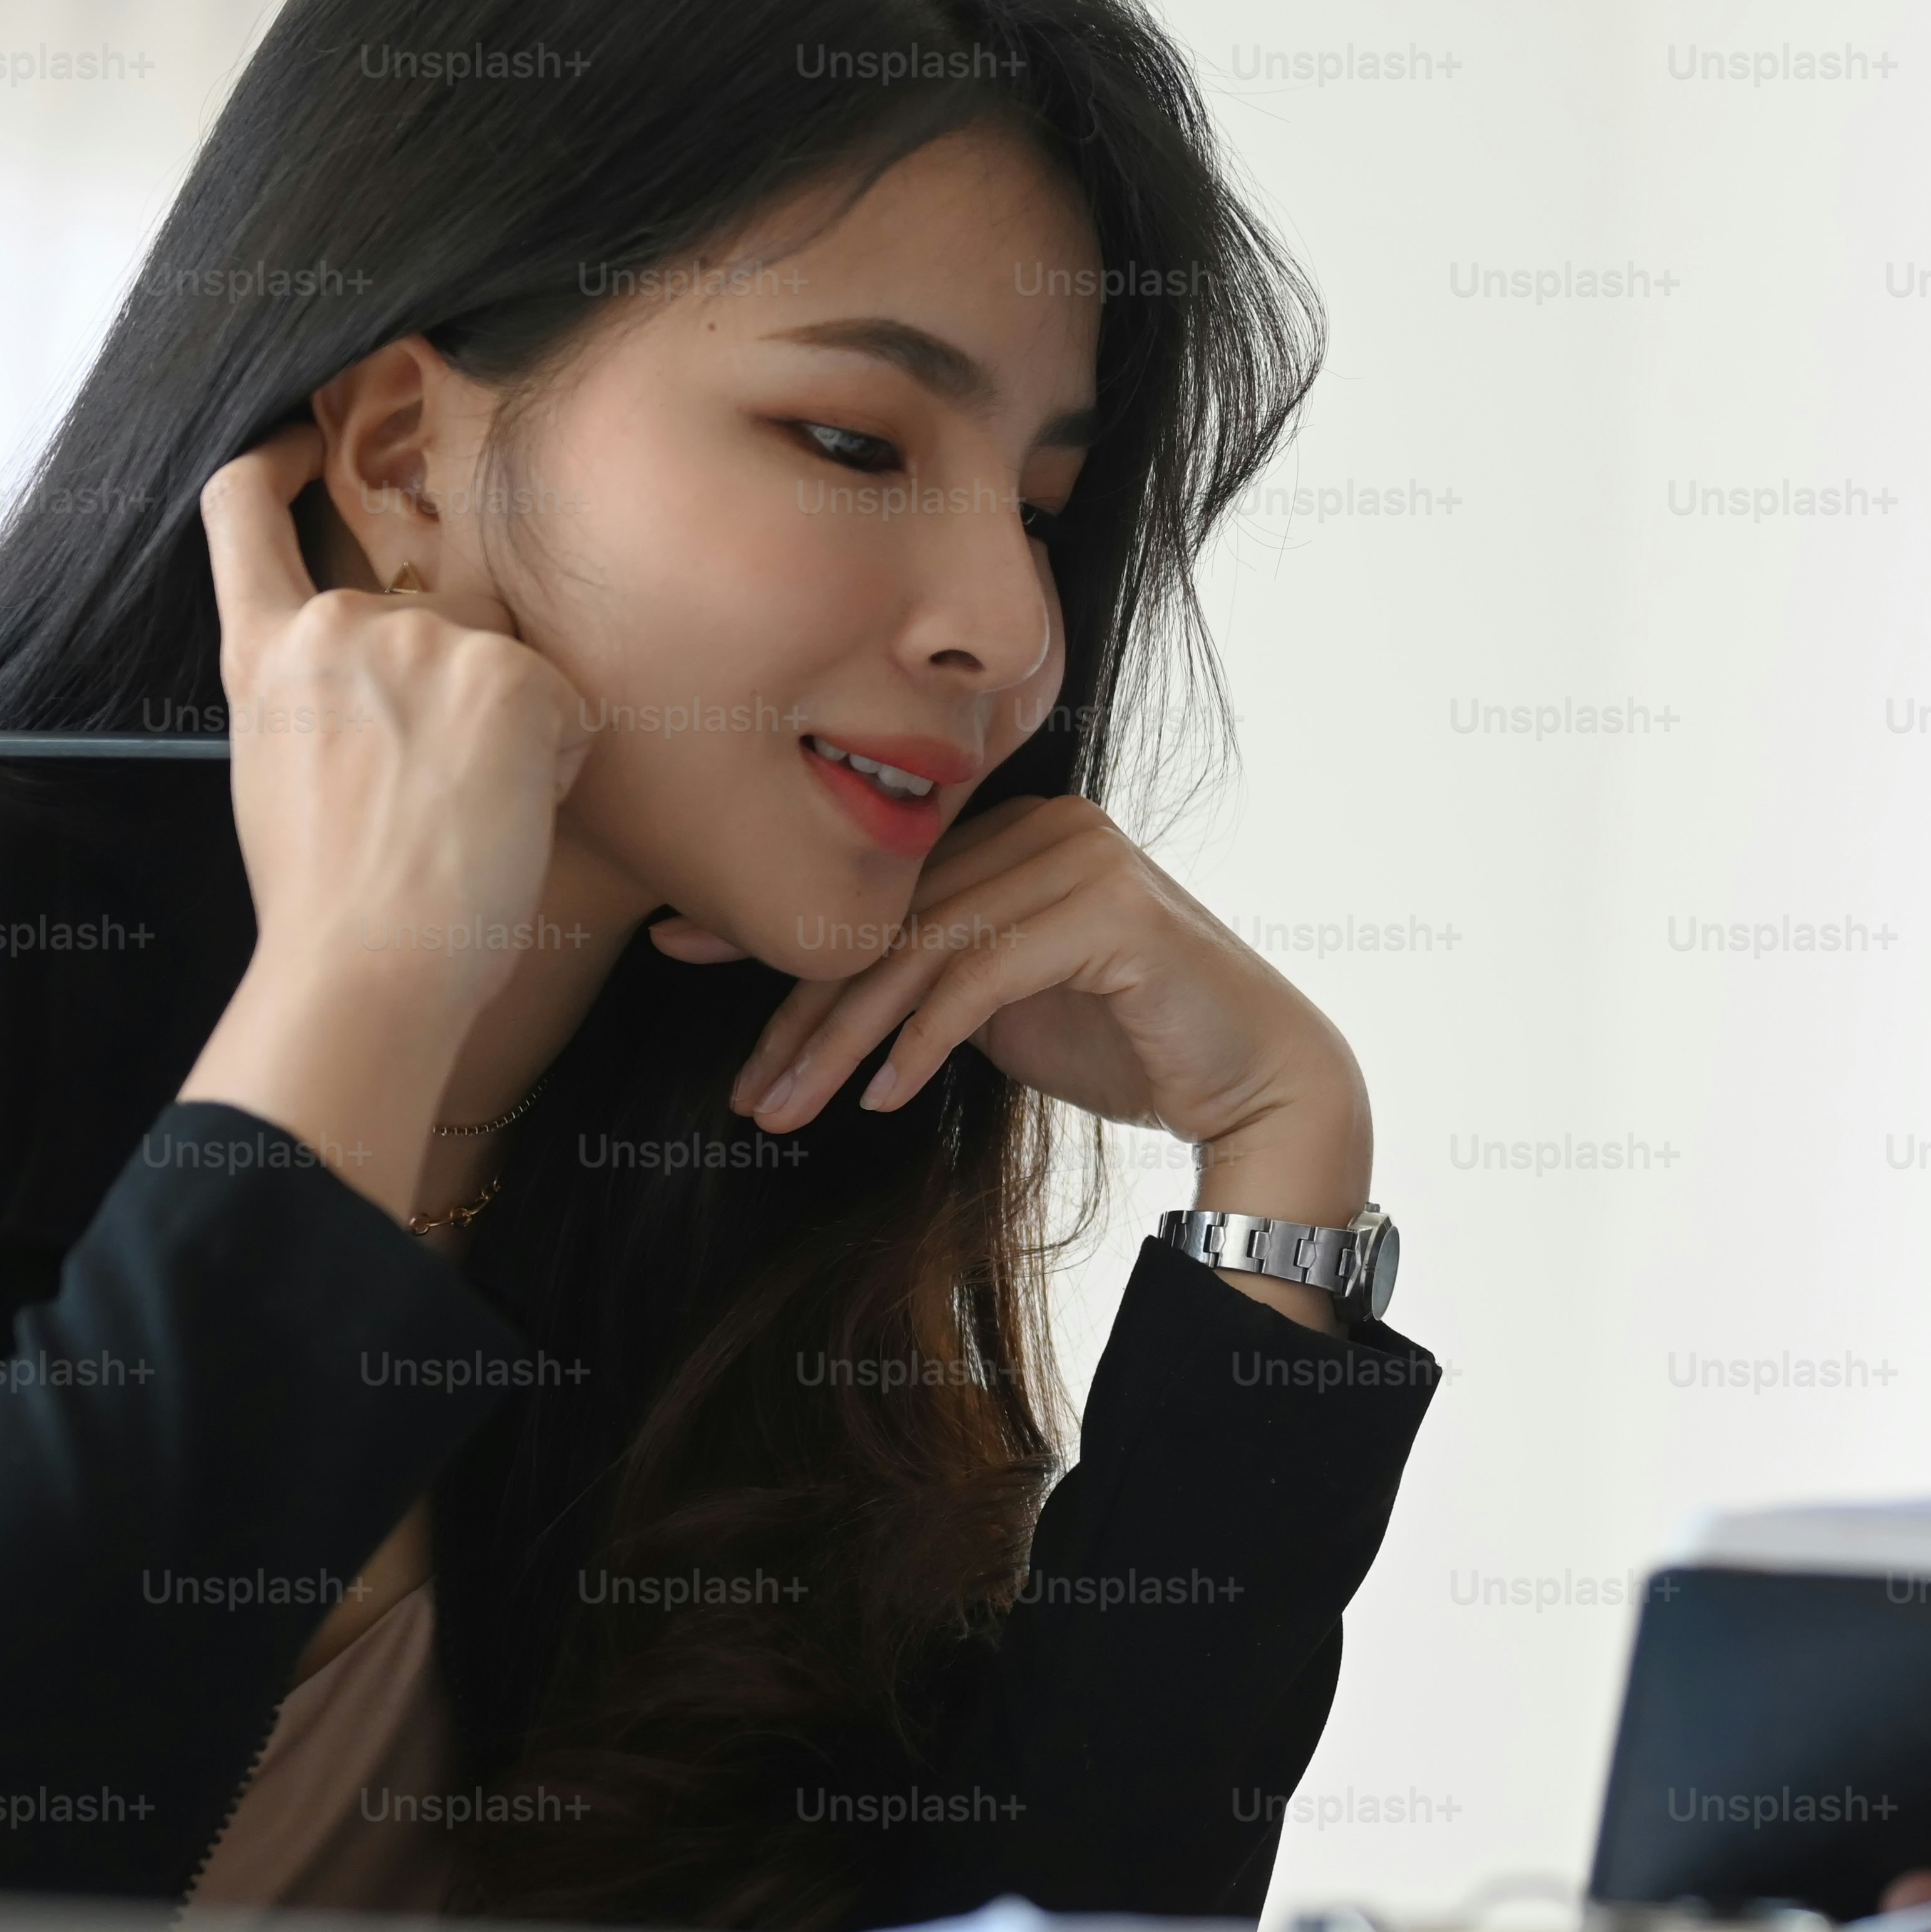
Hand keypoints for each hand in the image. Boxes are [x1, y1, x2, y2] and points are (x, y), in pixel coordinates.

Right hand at [177, 423, 595, 1219]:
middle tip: (431, 800)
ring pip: (500, 665)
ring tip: (464, 817)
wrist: (369, 960)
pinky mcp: (506, 673)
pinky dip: (558, 761)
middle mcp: (337, 623)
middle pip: (424, 624)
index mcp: (264, 654)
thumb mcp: (282, 770)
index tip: (297, 442)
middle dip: (450, 698)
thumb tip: (378, 697)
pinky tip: (513, 813)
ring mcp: (423, 640)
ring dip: (507, 732)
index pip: (240, 516)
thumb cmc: (330, 901)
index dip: (269, 465)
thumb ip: (317, 698)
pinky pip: (563, 703)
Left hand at [720, 794, 1373, 1318]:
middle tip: (743, 1089)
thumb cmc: (1129, 1045)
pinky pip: (983, 975)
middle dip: (801, 1010)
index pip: (878, 883)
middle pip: (890, 920)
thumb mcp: (1000, 1004)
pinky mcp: (1111, 911)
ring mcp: (1082, 857)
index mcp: (1016, 828)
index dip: (774, 924)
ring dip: (843, 1041)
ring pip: (924, 951)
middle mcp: (1047, 823)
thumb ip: (932, 973)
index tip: (676, 951)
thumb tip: (824, 994)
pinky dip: (922, 1040)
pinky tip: (882, 1097)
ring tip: (786, 1109)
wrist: (1254, 1079)